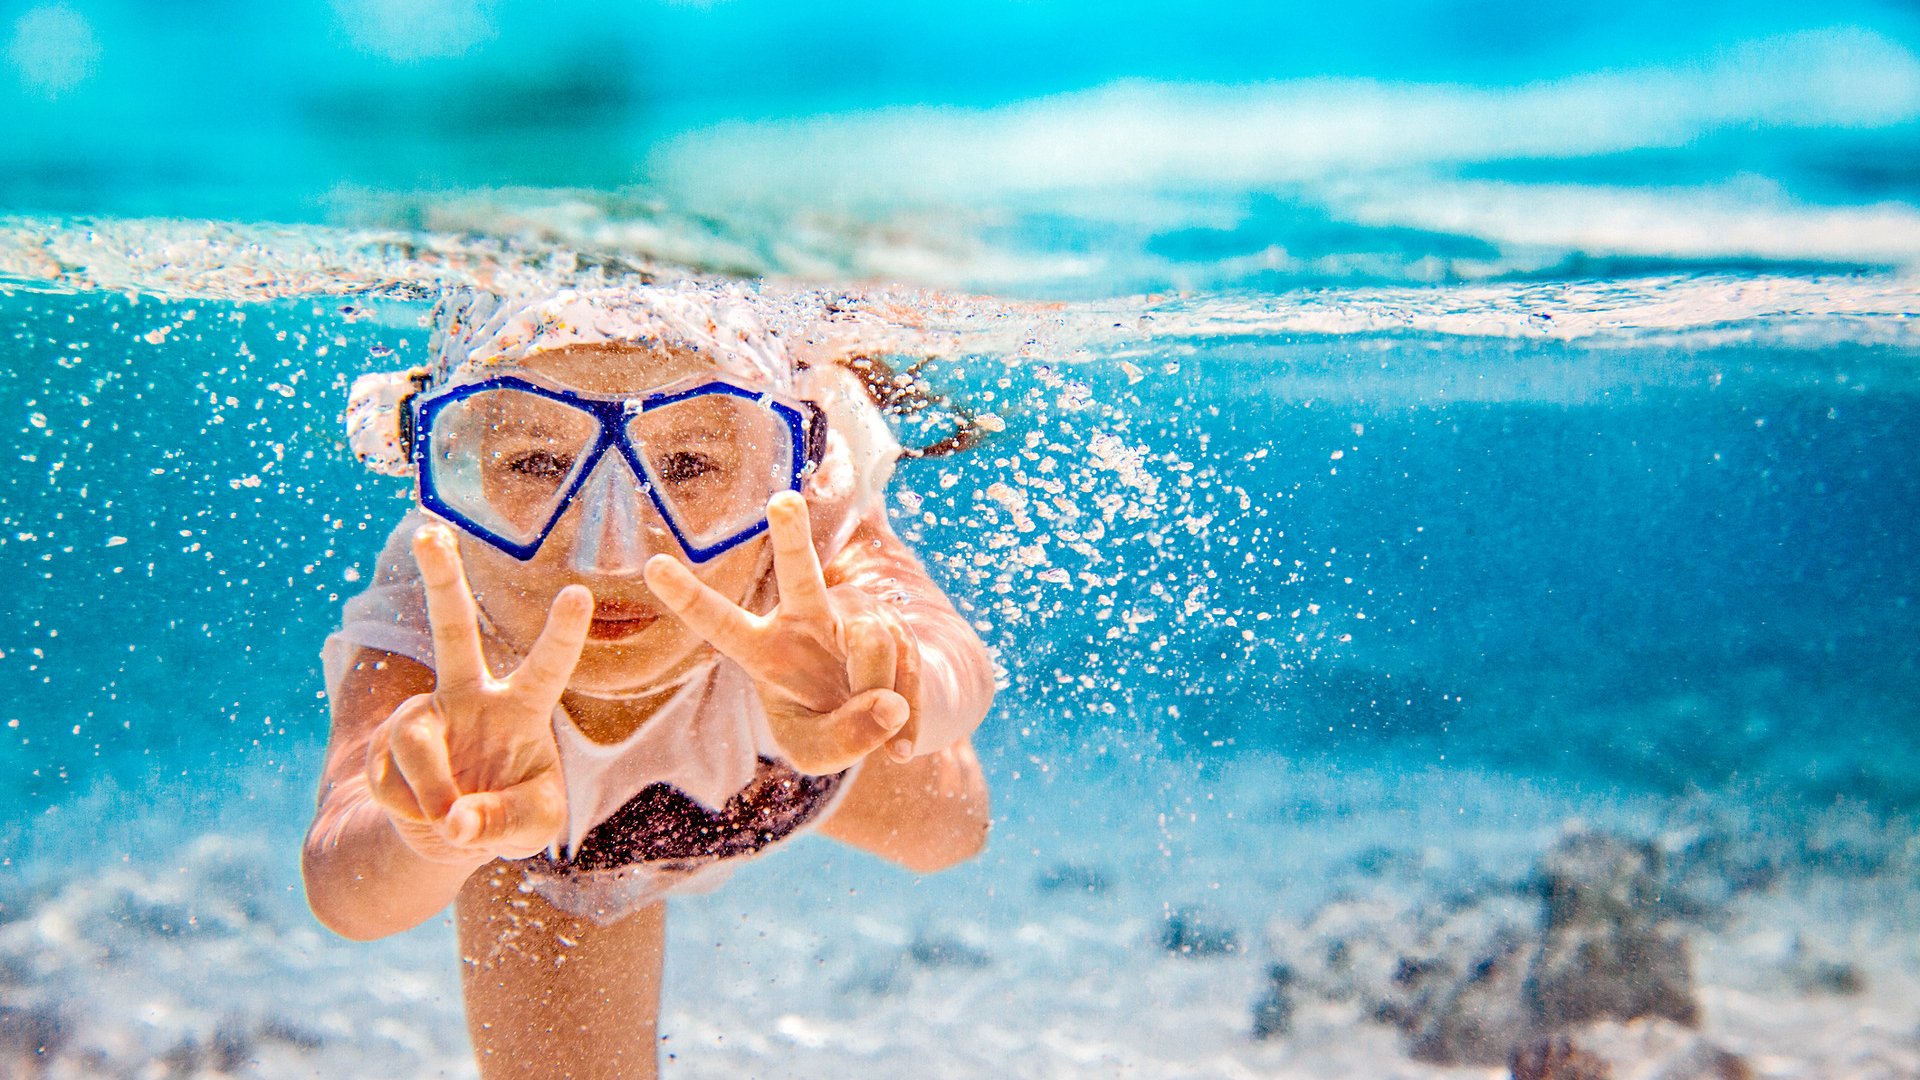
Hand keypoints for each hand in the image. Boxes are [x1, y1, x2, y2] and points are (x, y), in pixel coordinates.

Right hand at [363, 524, 590, 863]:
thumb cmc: (508, 816)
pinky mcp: (383, 743)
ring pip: (416, 742)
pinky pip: (394, 781)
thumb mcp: (531, 828)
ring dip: (433, 791)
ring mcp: (423, 714)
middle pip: (453, 630)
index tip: (580, 593)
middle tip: (426, 531)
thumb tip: (456, 819)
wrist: (448, 836)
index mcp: (522, 706)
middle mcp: (471, 696)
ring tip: (449, 821)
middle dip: (441, 581)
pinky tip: (425, 811)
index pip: (547, 665)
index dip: (563, 632)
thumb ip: (505, 821)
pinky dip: (414, 810)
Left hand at [644, 491, 920, 774]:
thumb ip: (842, 737)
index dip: (688, 597)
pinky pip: (910, 674)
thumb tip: (890, 701)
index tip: (653, 567)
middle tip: (782, 500)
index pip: (720, 622)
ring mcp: (860, 617)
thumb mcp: (815, 751)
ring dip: (875, 698)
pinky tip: (900, 746)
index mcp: (766, 648)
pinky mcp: (904, 629)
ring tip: (872, 720)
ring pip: (872, 647)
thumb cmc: (830, 727)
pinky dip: (906, 725)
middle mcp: (809, 618)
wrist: (890, 717)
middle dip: (792, 535)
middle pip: (800, 572)